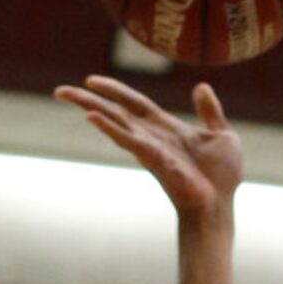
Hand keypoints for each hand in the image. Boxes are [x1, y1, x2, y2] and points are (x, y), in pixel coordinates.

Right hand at [52, 77, 242, 218]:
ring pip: (114, 122)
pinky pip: (128, 140)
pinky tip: (91, 117)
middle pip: (114, 111)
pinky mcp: (153, 159)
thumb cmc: (223, 178)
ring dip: (89, 107)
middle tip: (59, 91)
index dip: (114, 90)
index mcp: (166, 128)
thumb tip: (200, 86)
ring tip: (64, 94)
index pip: (134, 103)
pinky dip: (110, 128)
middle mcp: (151, 137)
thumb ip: (210, 111)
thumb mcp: (223, 135)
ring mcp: (149, 148)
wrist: (221, 204)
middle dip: (88, 100)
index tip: (91, 80)